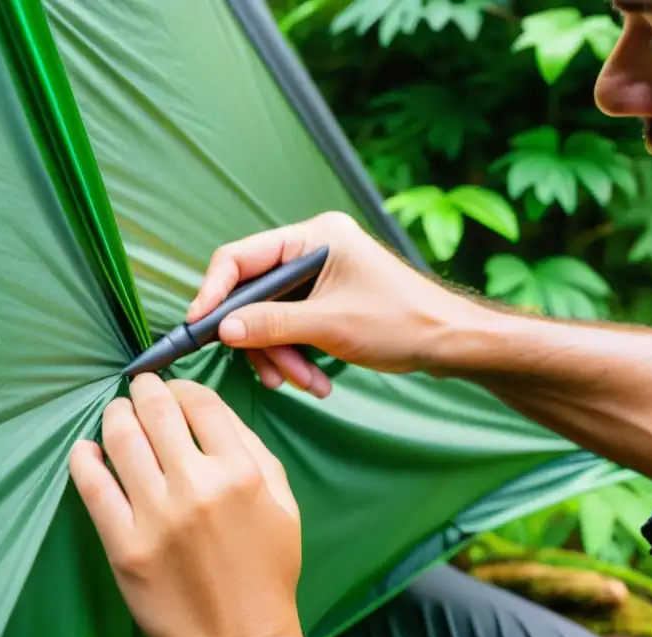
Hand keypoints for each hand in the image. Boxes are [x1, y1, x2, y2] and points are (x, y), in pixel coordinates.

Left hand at [68, 373, 306, 636]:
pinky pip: (92, 487)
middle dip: (144, 389)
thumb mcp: (283, 506)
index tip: (172, 391)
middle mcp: (197, 487)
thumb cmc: (266, 575)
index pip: (200, 402)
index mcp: (240, 473)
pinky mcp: (124, 546)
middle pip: (156, 410)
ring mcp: (156, 516)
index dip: (181, 386)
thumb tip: (211, 413)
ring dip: (114, 416)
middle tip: (138, 389)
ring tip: (115, 415)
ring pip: (120, 439)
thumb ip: (253, 453)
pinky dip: (84, 459)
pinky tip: (86, 450)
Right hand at [187, 211, 485, 394]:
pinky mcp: (325, 301)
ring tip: (306, 384)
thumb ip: (271, 324)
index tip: (199, 328)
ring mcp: (318, 277)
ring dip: (282, 356)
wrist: (452, 343)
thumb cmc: (402, 322)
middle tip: (275, 375)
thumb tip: (223, 329)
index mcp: (312, 237)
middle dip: (261, 340)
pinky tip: (315, 381)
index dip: (214, 293)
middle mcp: (311, 250)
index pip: (240, 258)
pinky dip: (297, 357)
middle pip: (254, 295)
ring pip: (271, 318)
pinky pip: (291, 329)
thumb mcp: (330, 326)